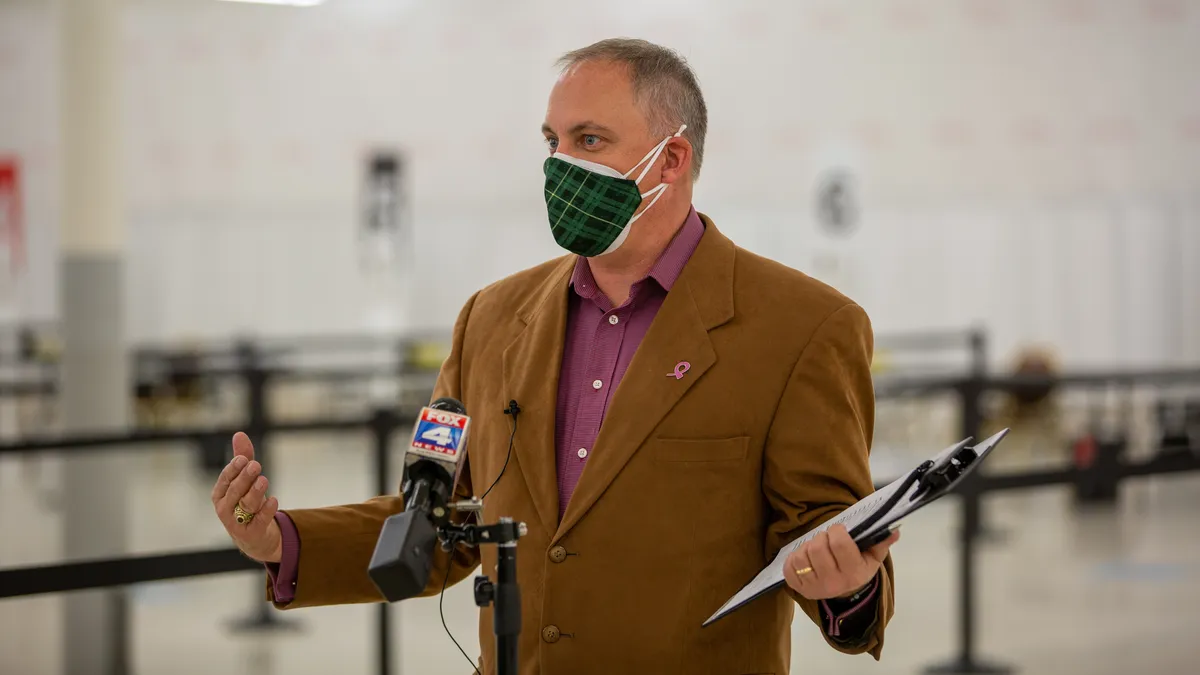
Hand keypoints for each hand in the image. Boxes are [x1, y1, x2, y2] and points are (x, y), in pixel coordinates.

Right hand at [212, 432, 282, 562]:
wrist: (254, 537)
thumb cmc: (246, 503)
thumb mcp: (244, 481)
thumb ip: (242, 458)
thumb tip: (239, 434)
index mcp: (221, 494)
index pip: (225, 479)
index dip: (233, 469)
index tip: (244, 459)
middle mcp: (225, 508)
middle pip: (235, 491)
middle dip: (244, 478)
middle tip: (255, 465)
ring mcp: (237, 522)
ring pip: (246, 505)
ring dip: (255, 492)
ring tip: (264, 480)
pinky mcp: (252, 533)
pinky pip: (259, 520)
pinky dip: (267, 510)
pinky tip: (274, 500)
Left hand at [783, 524, 897, 600]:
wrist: (846, 594)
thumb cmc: (858, 568)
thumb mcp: (873, 557)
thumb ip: (881, 542)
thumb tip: (894, 530)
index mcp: (853, 573)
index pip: (838, 543)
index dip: (837, 531)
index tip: (839, 531)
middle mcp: (833, 583)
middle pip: (817, 548)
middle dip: (821, 537)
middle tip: (827, 540)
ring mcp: (814, 588)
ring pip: (801, 556)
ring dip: (807, 547)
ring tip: (817, 550)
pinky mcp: (799, 589)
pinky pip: (789, 566)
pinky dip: (794, 558)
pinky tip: (806, 560)